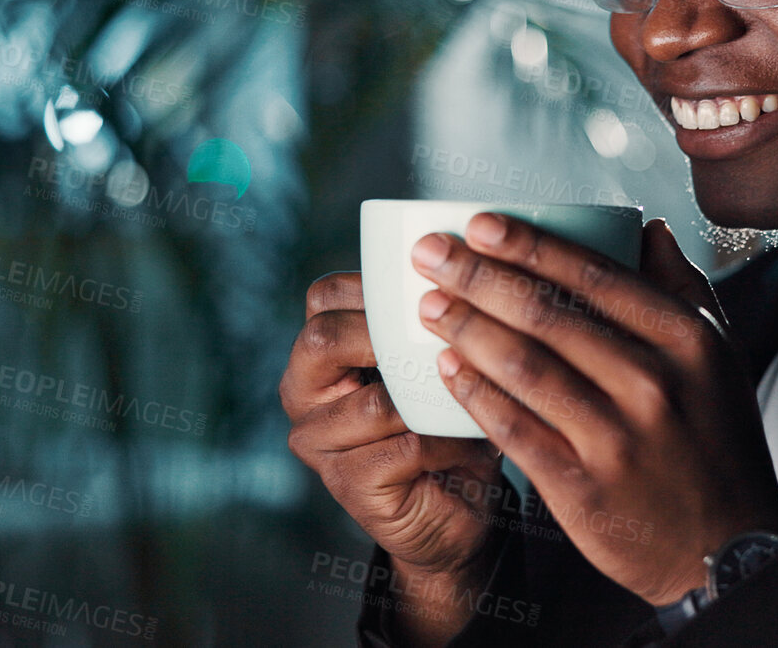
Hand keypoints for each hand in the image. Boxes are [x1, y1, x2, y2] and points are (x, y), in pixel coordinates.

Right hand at [279, 272, 507, 645]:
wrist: (463, 506)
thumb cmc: (451, 418)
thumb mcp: (439, 360)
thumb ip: (430, 320)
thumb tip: (458, 271)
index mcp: (318, 353)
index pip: (324, 297)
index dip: (375, 285)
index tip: (433, 285)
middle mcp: (302, 395)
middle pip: (324, 339)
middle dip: (389, 334)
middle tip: (448, 338)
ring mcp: (317, 444)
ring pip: (374, 401)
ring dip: (435, 398)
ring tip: (474, 399)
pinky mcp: (347, 486)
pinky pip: (403, 447)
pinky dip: (446, 441)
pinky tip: (472, 441)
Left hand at [410, 214, 777, 605]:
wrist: (729, 546)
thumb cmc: (717, 440)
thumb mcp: (719, 355)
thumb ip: (682, 287)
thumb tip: (649, 228)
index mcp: (685, 339)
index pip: (593, 276)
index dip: (529, 246)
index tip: (479, 226)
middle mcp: (652, 383)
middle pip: (547, 315)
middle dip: (477, 277)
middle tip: (430, 254)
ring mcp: (615, 438)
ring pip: (524, 366)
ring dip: (467, 329)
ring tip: (428, 305)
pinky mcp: (582, 486)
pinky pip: (514, 428)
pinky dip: (475, 394)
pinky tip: (446, 369)